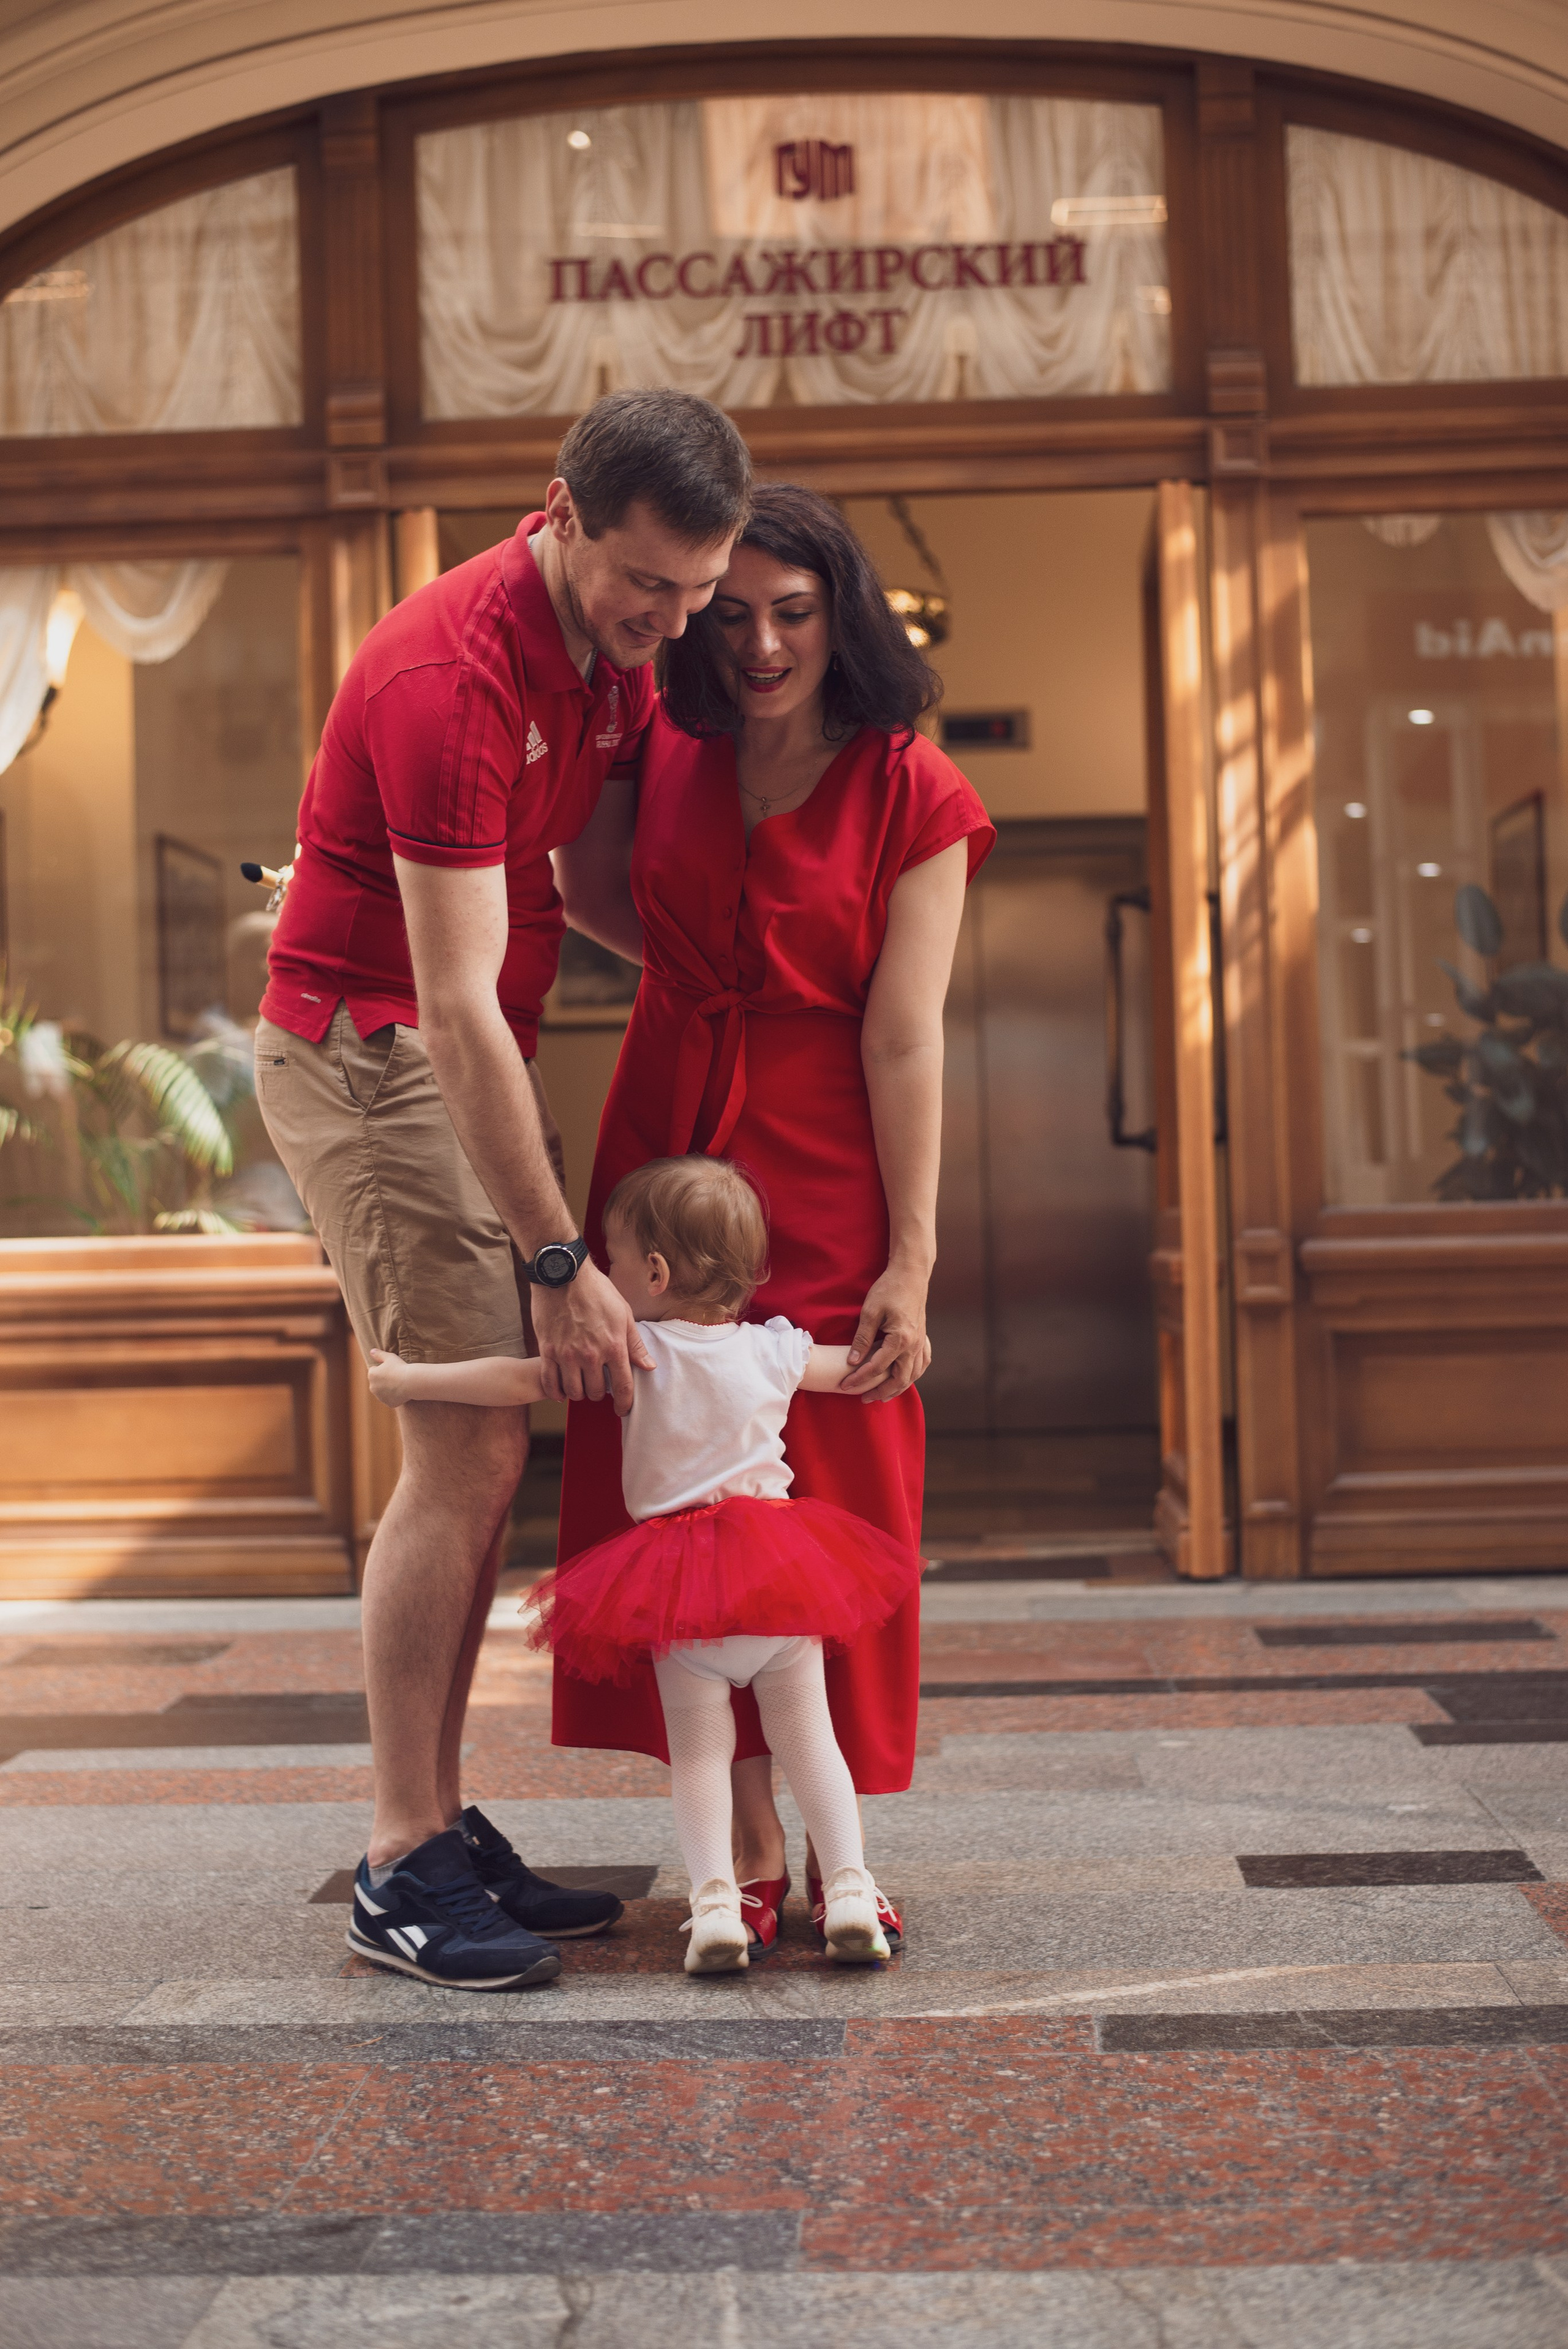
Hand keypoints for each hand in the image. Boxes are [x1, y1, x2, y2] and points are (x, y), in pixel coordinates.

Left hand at [367, 1348, 412, 1406]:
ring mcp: (380, 1397)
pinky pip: (391, 1399)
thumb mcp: (390, 1357)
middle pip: (377, 1382)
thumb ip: (379, 1354)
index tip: (392, 1368)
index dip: (383, 1368)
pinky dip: (394, 1397)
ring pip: (383, 1391)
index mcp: (371, 1375)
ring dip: (388, 1389)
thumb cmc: (400, 1367)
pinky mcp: (388, 1403)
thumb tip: (371, 1351)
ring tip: (399, 1383)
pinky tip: (401, 1391)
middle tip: (396, 1376)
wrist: (411, 1381)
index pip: (374, 1370)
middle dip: (383, 1380)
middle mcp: (372, 1387)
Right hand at [531, 1258, 653, 1410]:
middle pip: (596, 1392)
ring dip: (579, 1393)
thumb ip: (635, 1344)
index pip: (622, 1386)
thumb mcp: (623, 1314)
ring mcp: (567, 1354)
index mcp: (614, 1346)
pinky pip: (550, 1382)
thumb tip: (649, 1366)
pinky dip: (556, 1391)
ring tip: (580, 1384)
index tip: (622, 1409)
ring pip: (574, 1391)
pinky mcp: (547, 1350)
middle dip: (599, 1393)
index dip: (624, 1403)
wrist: (563, 1274)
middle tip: (598, 1385)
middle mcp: (591, 1355)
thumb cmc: (597, 1291)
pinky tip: (560, 1390)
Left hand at [839, 1262, 931, 1402]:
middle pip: (899, 1379)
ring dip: (898, 1388)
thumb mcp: (870, 1312)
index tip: (845, 1385)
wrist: (910, 1274)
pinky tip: (904, 1378)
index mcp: (900, 1339)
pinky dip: (913, 1375)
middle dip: (880, 1392)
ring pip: (913, 1375)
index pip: (876, 1367)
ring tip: (883, 1395)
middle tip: (863, 1398)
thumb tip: (852, 1362)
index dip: (859, 1378)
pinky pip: (922, 1363)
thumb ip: (862, 1339)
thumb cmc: (888, 1289)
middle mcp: (914, 1345)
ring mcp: (921, 1342)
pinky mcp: (922, 1337)